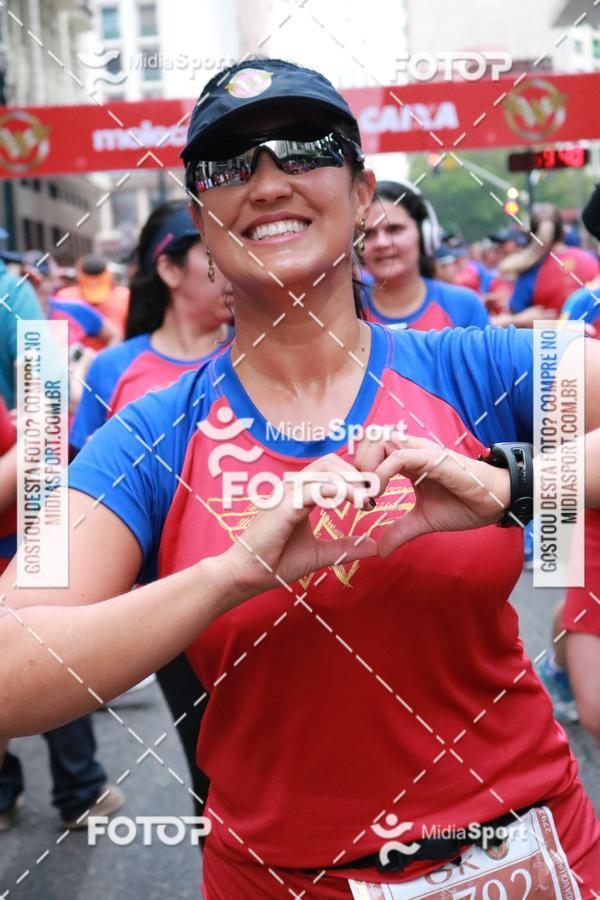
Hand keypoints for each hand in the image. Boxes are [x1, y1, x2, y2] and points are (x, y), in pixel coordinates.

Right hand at [221, 454, 377, 602]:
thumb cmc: (276, 562)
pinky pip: (318, 488)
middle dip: (356, 474)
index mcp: (300, 494)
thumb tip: (373, 546)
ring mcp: (288, 493)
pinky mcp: (285, 504)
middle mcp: (293, 487)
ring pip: (327, 469)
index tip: (372, 497)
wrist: (248, 575)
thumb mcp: (320, 554)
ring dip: (352, 481)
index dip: (354, 478)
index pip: (331, 470)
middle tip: (375, 494)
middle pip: (331, 461)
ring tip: (368, 500)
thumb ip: (345, 547)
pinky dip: (342, 491)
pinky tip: (357, 504)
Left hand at [368, 434, 510, 557]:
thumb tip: (380, 550)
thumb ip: (399, 530)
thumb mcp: (423, 520)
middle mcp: (411, 450)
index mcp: (406, 460)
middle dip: (355, 463)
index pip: (370, 449)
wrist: (495, 503)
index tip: (356, 497)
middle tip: (358, 492)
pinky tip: (379, 495)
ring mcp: (421, 452)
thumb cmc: (463, 504)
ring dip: (366, 466)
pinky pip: (398, 457)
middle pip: (369, 438)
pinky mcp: (432, 459)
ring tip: (368, 494)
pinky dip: (381, 474)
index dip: (357, 469)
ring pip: (380, 440)